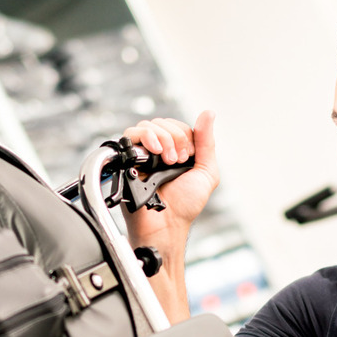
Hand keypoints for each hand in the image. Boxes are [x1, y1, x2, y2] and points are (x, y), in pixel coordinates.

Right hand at [120, 113, 219, 251]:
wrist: (166, 223)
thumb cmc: (186, 205)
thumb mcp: (206, 172)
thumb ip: (207, 143)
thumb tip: (208, 113)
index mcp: (177, 152)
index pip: (179, 126)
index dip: (186, 136)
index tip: (189, 158)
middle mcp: (159, 151)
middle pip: (163, 122)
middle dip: (175, 138)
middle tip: (178, 161)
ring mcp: (142, 154)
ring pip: (148, 125)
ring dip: (163, 138)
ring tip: (168, 160)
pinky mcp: (127, 158)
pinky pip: (131, 134)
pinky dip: (146, 137)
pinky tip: (156, 152)